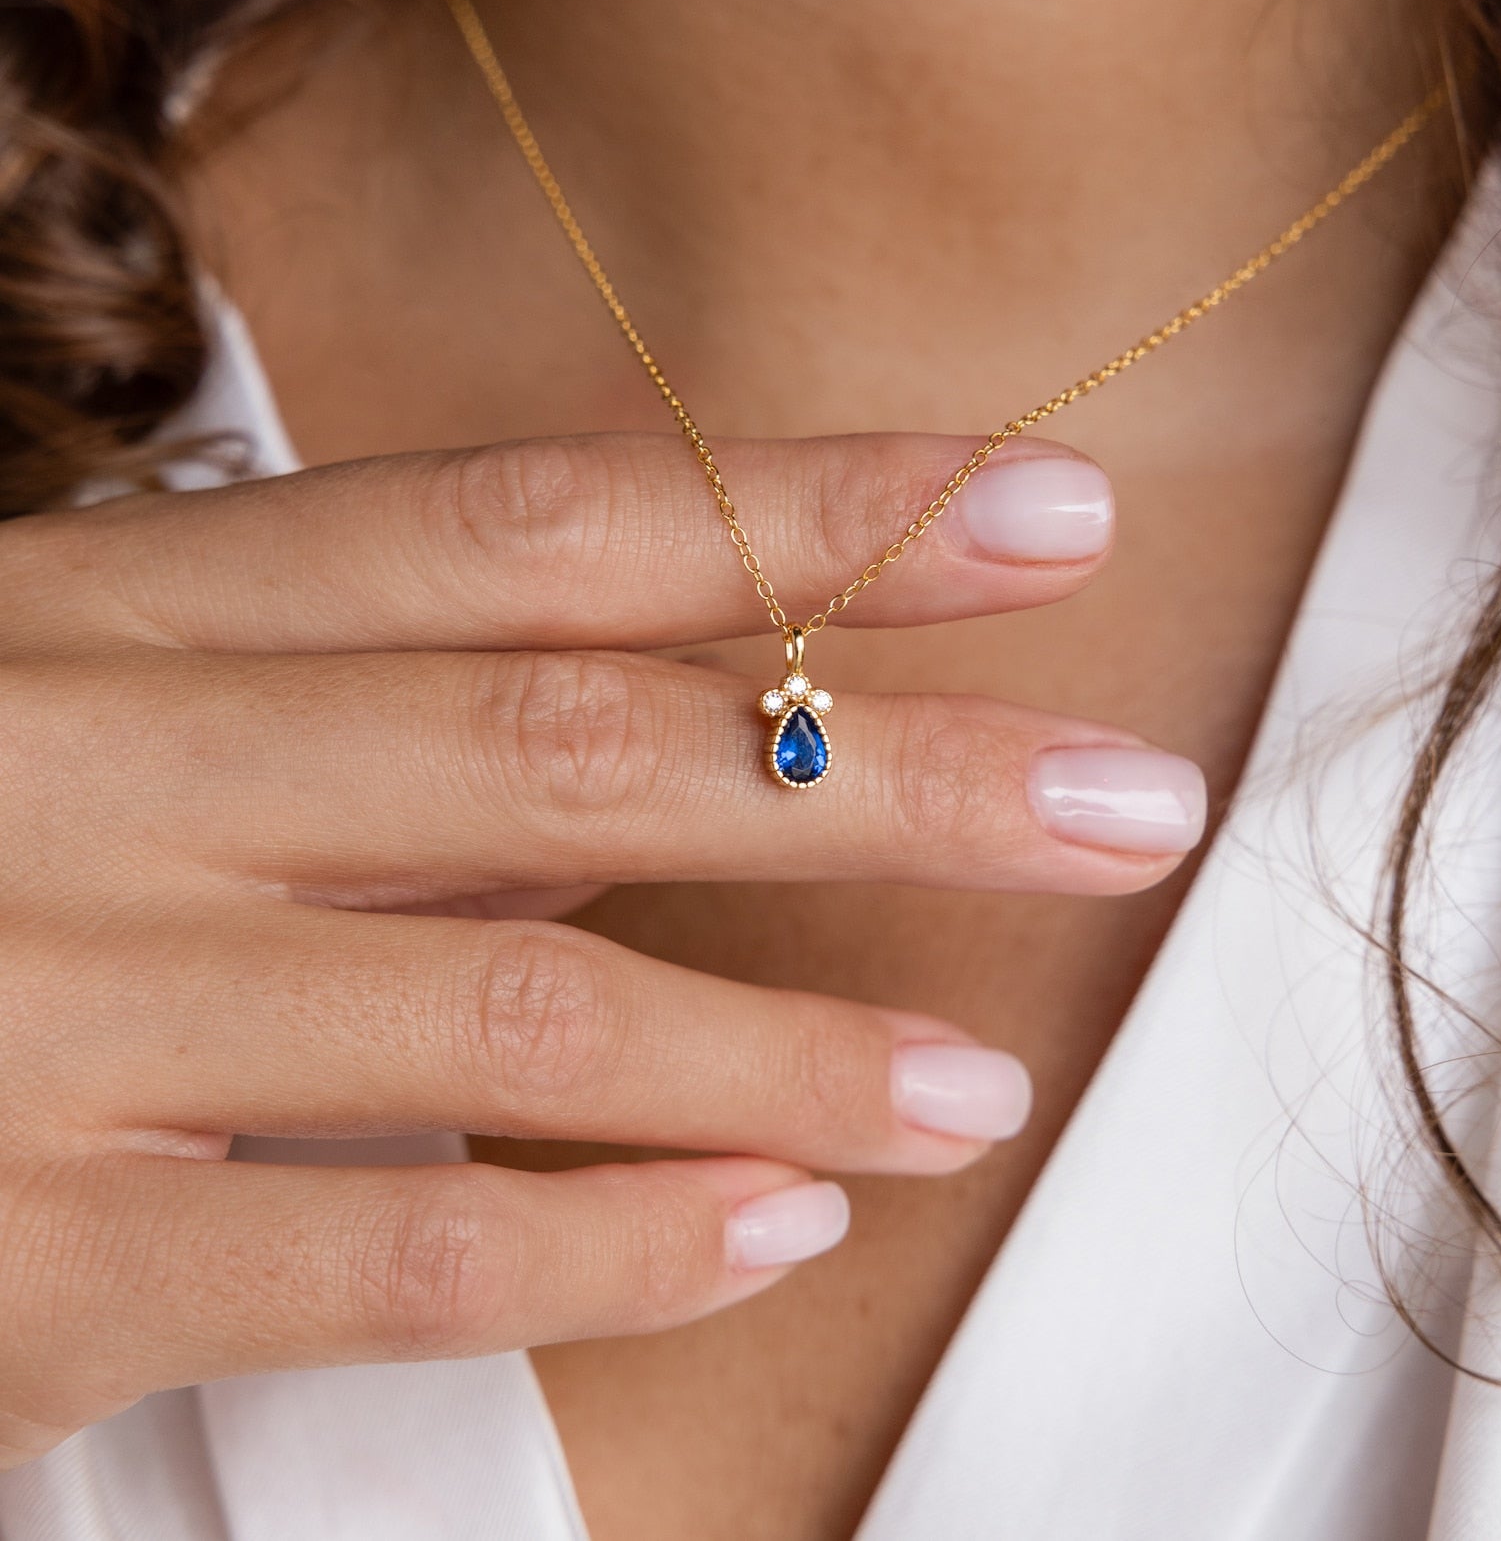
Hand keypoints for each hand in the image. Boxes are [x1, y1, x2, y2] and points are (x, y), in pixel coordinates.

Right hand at [0, 429, 1202, 1465]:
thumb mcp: (136, 724)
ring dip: (784, 1050)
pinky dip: (604, 1247)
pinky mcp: (23, 1251)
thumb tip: (678, 733)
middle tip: (1123, 798)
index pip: (540, 525)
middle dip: (882, 771)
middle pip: (574, 744)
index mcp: (143, 621)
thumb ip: (385, 735)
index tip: (1037, 514)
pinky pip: (375, 1254)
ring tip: (973, 1082)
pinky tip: (773, 1229)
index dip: (810, 512)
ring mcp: (58, 1011)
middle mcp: (106, 779)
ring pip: (510, 1016)